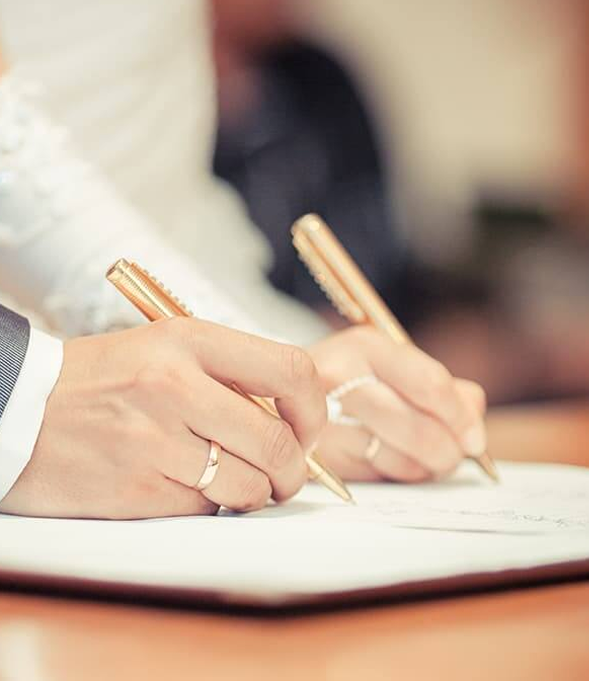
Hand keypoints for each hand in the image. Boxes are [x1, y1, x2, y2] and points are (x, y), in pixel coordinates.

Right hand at [0, 318, 325, 518]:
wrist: (21, 408)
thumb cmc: (106, 380)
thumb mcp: (168, 349)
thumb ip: (232, 377)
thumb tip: (297, 421)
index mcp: (190, 340)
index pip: (290, 370)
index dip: (314, 408)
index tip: (308, 428)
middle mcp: (176, 386)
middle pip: (277, 441)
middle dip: (294, 469)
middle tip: (287, 475)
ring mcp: (155, 441)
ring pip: (248, 485)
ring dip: (256, 492)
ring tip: (237, 481)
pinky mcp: (137, 490)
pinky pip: (205, 507)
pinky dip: (209, 503)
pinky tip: (183, 483)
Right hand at [308, 326, 485, 481]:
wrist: (276, 393)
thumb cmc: (347, 378)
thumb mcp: (388, 364)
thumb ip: (438, 384)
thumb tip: (473, 411)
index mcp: (365, 347)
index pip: (429, 384)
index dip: (460, 417)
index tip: (474, 438)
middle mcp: (339, 376)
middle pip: (417, 428)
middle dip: (447, 451)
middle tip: (455, 456)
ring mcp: (321, 418)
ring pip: (399, 458)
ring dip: (424, 467)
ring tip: (427, 458)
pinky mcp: (315, 454)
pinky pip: (374, 474)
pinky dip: (395, 473)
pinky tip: (393, 459)